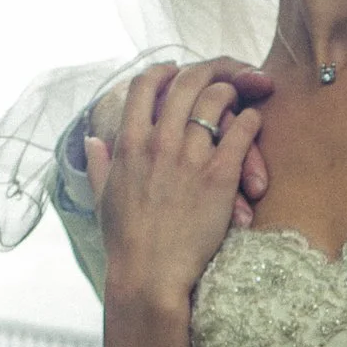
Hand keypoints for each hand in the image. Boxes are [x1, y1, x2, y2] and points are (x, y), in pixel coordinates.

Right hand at [88, 64, 271, 224]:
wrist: (150, 275)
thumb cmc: (125, 241)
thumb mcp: (103, 198)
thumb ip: (98, 163)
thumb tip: (92, 139)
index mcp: (129, 143)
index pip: (144, 84)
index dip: (163, 71)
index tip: (175, 72)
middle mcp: (159, 142)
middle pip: (186, 82)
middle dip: (205, 72)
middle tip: (217, 76)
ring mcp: (190, 157)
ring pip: (217, 100)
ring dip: (230, 92)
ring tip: (237, 96)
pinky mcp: (220, 176)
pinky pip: (243, 130)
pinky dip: (250, 119)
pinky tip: (253, 121)